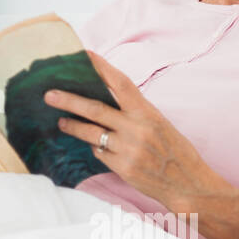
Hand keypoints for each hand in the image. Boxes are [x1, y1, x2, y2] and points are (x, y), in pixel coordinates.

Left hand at [42, 50, 219, 211]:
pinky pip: (99, 152)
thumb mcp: (159, 124)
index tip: (83, 54)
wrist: (189, 184)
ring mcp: (128, 149)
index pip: (122, 83)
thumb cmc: (174, 151)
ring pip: (91, 133)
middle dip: (69, 100)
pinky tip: (95, 146)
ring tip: (60, 121)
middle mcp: (137, 128)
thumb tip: (105, 97)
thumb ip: (135, 112)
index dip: (101, 67)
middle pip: (95, 109)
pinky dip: (95, 147)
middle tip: (49, 94)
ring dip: (72, 126)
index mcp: (148, 112)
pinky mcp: (122, 168)